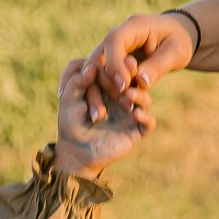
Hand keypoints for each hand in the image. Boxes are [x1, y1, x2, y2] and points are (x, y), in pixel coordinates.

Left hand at [53, 54, 150, 178]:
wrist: (76, 152)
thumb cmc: (71, 123)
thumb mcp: (69, 100)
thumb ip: (77, 82)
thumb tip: (92, 66)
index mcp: (107, 87)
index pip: (116, 70)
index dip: (112, 67)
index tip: (105, 66)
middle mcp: (122, 98)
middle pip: (135, 81)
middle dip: (131, 75)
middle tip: (128, 70)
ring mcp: (130, 113)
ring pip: (145, 99)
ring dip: (139, 95)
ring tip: (127, 95)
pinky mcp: (136, 130)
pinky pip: (149, 122)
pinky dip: (146, 116)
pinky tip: (135, 114)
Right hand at [78, 11, 195, 123]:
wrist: (175, 37)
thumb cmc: (178, 41)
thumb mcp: (176, 53)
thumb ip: (157, 66)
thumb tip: (141, 82)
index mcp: (134, 26)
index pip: (114, 41)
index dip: (115, 64)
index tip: (123, 86)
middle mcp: (117, 36)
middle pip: (97, 56)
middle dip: (105, 82)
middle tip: (122, 102)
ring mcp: (110, 49)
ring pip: (93, 70)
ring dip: (97, 92)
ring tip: (108, 113)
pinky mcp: (110, 63)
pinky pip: (98, 78)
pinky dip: (99, 94)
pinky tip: (100, 112)